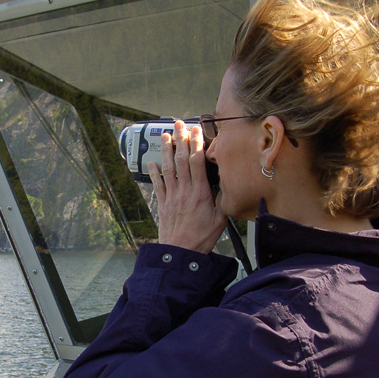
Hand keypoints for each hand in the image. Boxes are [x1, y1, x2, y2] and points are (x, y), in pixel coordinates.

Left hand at [148, 121, 226, 252]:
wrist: (181, 252)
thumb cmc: (201, 238)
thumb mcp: (221, 218)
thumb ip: (222, 199)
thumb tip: (225, 184)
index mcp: (200, 193)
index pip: (198, 162)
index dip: (197, 144)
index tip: (197, 131)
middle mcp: (184, 191)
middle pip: (182, 160)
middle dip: (181, 140)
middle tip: (179, 125)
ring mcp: (172, 196)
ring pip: (169, 168)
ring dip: (167, 150)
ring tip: (166, 136)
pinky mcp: (162, 204)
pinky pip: (157, 184)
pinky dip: (154, 172)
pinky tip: (152, 162)